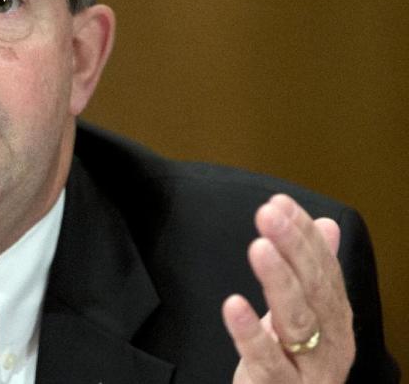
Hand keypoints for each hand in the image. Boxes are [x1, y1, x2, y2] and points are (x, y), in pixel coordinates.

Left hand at [222, 194, 354, 382]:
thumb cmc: (294, 361)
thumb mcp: (306, 315)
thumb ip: (316, 272)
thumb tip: (327, 224)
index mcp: (336, 317)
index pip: (324, 268)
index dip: (303, 234)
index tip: (279, 202)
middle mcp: (330, 341)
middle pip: (315, 289)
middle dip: (293, 247)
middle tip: (268, 213)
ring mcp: (309, 368)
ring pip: (298, 322)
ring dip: (278, 281)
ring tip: (259, 247)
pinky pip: (266, 361)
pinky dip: (250, 333)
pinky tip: (233, 305)